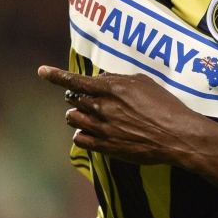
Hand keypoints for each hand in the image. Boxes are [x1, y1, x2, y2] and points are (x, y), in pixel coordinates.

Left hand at [38, 66, 210, 165]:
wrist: (175, 135)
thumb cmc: (164, 105)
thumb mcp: (143, 82)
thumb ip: (118, 79)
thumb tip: (101, 80)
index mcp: (111, 89)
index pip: (75, 81)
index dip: (56, 75)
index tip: (41, 71)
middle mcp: (103, 108)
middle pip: (73, 99)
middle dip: (75, 96)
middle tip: (85, 97)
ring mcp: (102, 129)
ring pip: (73, 119)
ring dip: (76, 114)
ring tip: (89, 114)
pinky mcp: (105, 147)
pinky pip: (80, 138)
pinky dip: (81, 132)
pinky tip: (92, 130)